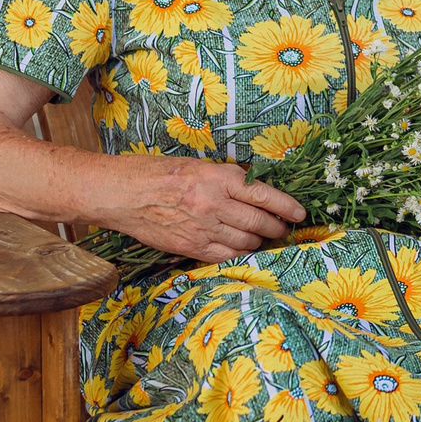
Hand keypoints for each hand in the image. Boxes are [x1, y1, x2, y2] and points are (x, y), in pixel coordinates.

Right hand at [100, 157, 305, 263]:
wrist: (121, 194)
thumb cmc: (156, 173)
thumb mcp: (197, 166)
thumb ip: (226, 180)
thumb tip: (254, 193)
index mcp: (218, 178)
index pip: (263, 194)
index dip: (286, 206)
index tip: (299, 213)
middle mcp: (214, 204)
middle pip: (259, 222)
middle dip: (277, 228)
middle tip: (284, 229)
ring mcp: (202, 228)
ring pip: (245, 241)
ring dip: (260, 242)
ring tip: (266, 239)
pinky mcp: (190, 247)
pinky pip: (225, 256)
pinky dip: (239, 254)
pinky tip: (244, 250)